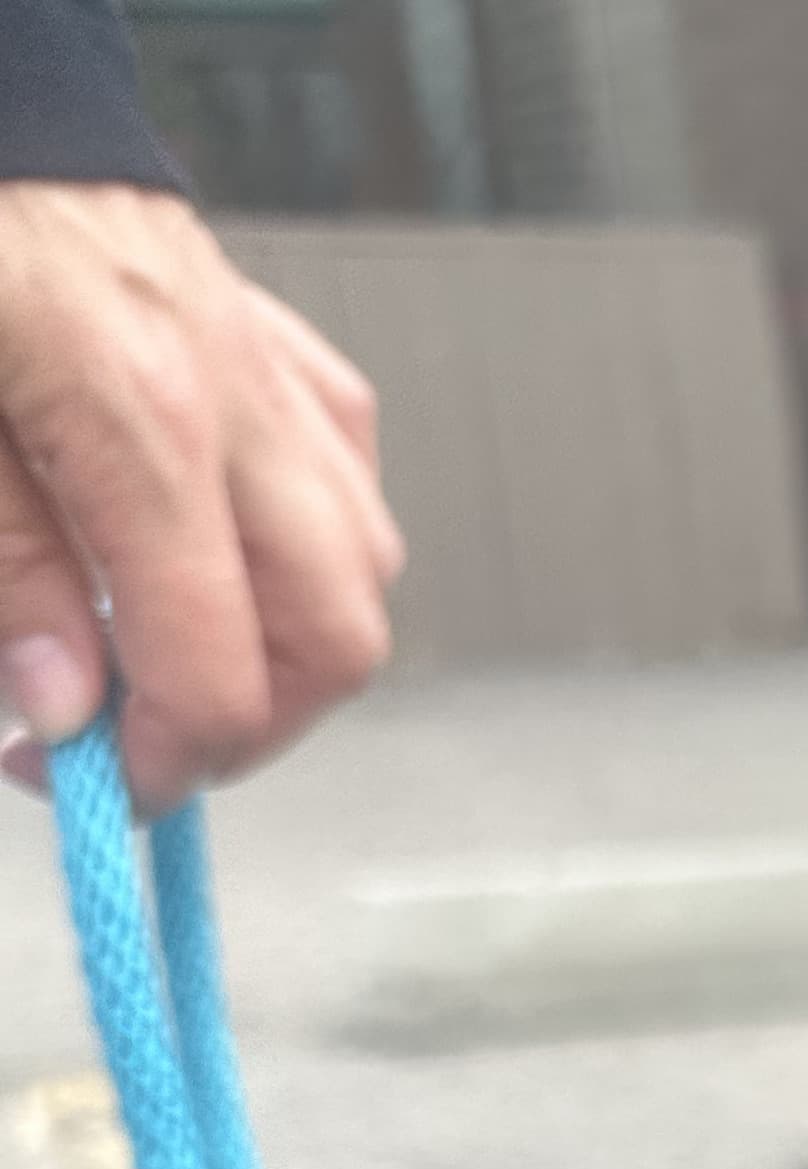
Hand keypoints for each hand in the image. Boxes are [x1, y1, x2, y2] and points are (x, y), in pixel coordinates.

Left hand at [0, 183, 401, 811]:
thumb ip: (8, 574)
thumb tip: (64, 707)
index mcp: (146, 431)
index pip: (219, 672)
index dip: (164, 762)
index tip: (91, 782)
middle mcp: (236, 405)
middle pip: (336, 639)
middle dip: (254, 725)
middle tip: (149, 739)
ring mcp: (270, 369)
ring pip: (363, 562)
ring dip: (289, 637)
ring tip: (182, 647)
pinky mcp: (274, 338)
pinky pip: (346, 466)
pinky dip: (305, 539)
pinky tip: (228, 544)